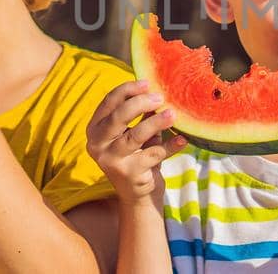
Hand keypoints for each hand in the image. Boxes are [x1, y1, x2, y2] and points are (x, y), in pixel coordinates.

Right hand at [85, 81, 187, 205]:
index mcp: (95, 129)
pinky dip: (170, 145)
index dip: (127, 90)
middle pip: (118, 117)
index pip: (108, 103)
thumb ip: (140, 113)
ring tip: (172, 114)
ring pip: (135, 135)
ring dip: (156, 122)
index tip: (147, 83)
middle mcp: (97, 145)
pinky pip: (154, 154)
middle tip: (160, 97)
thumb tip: (156, 89)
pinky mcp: (129, 174)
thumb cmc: (137, 155)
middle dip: (140, 103)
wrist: (138, 194)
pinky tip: (182, 139)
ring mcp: (111, 160)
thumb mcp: (134, 132)